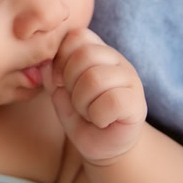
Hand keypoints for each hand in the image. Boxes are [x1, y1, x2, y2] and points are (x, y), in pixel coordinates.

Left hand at [41, 27, 146, 166]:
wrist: (103, 147)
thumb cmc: (82, 117)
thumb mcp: (60, 92)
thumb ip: (51, 73)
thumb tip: (44, 62)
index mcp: (98, 52)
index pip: (77, 36)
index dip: (62, 59)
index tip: (60, 82)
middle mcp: (117, 61)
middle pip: (84, 55)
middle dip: (70, 83)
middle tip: (77, 101)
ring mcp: (130, 80)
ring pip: (96, 78)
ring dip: (82, 103)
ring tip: (88, 112)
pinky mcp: (137, 104)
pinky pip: (111, 101)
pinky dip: (98, 116)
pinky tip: (101, 121)